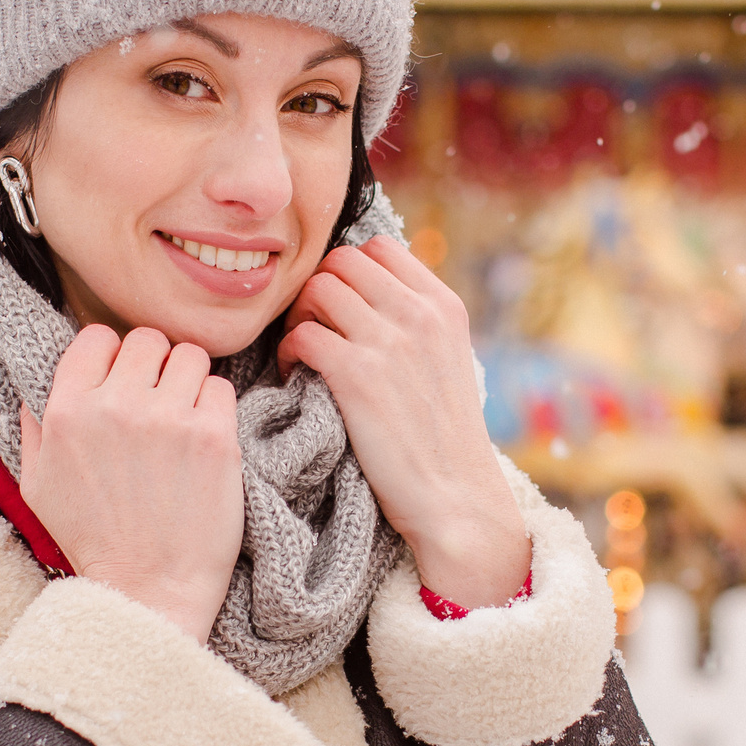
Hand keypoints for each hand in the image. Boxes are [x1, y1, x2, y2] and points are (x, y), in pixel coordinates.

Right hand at [18, 326, 243, 641]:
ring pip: (189, 356)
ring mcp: (169, 419)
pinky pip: (221, 388)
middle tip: (157, 402)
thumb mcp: (38, 487)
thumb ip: (35, 430)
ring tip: (182, 419)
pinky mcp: (214, 436)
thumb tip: (34, 389)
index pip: (97, 337)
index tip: (122, 380)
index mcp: (67, 412)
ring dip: (187, 382)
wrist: (149, 591)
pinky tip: (202, 440)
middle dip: (153, 366)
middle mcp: (116, 406)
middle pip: (146, 339)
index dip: (112, 356)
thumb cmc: (93, 542)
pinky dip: (215, 407)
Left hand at [278, 237, 529, 609]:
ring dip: (299, 318)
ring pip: (317, 290)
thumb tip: (368, 295)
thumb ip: (417, 321)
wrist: (456, 496)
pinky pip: (302, 335)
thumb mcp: (448, 360)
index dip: (349, 272)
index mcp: (444, 306)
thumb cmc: (443, 437)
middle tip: (314, 329)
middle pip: (341, 261)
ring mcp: (389, 342)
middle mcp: (419, 314)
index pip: (380, 248)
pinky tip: (298, 376)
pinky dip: (289, 353)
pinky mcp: (357, 376)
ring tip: (304, 354)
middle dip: (318, 290)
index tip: (341, 308)